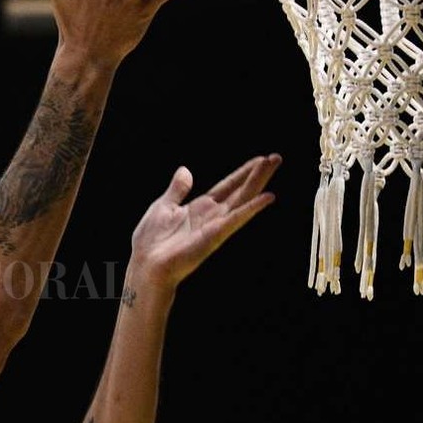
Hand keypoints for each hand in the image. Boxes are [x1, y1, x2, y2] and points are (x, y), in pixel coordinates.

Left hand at [129, 154, 281, 288]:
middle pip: (240, 191)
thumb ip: (177, 190)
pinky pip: (236, 219)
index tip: (260, 160)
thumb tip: (185, 170)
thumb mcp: (163, 206)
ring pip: (242, 200)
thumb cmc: (151, 242)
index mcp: (200, 208)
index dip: (243, 173)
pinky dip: (251, 208)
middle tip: (276, 158)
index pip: (227, 186)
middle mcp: (211, 216)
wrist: (145, 265)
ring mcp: (215, 226)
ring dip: (258, 182)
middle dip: (258, 174)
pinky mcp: (214, 236)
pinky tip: (267, 197)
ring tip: (272, 165)